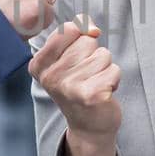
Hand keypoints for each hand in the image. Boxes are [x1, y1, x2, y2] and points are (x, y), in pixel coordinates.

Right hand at [29, 20, 121, 139]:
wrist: (88, 125)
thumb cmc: (79, 85)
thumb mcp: (67, 56)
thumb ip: (76, 32)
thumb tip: (92, 30)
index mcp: (39, 64)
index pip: (68, 30)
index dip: (81, 36)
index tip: (78, 54)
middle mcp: (51, 77)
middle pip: (87, 42)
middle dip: (93, 55)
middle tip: (86, 75)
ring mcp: (70, 87)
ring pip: (103, 55)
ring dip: (104, 68)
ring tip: (94, 83)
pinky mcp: (92, 95)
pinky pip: (114, 70)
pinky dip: (114, 79)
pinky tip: (103, 91)